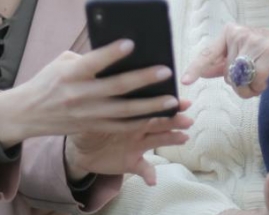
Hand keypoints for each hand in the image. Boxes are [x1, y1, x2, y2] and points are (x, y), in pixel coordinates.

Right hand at [0, 39, 183, 146]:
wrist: (26, 114)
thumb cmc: (48, 81)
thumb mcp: (62, 63)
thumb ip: (88, 58)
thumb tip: (119, 55)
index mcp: (70, 74)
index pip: (93, 62)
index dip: (111, 53)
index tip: (131, 43)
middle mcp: (79, 95)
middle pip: (116, 88)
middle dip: (143, 79)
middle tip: (166, 71)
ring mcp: (87, 114)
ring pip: (124, 111)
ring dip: (150, 106)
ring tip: (172, 99)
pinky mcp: (91, 127)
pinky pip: (121, 126)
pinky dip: (141, 122)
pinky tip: (158, 116)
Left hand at [65, 99, 192, 184]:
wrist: (80, 148)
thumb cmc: (87, 122)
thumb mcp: (90, 111)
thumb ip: (99, 102)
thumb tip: (103, 88)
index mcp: (130, 112)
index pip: (150, 105)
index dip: (165, 102)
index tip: (181, 101)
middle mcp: (138, 127)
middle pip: (159, 121)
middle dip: (175, 120)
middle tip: (188, 119)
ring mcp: (137, 145)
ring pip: (158, 140)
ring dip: (172, 139)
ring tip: (184, 138)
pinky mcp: (132, 162)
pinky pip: (143, 169)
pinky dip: (149, 174)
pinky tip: (153, 180)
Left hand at [182, 24, 268, 98]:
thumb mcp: (244, 56)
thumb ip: (223, 63)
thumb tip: (202, 71)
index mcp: (230, 33)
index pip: (208, 53)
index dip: (196, 68)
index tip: (185, 80)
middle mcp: (239, 33)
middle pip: (227, 74)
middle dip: (239, 83)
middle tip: (253, 77)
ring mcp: (254, 41)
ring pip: (240, 79)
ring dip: (250, 88)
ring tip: (261, 79)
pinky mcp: (268, 51)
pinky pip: (255, 81)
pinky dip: (260, 87)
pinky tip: (268, 79)